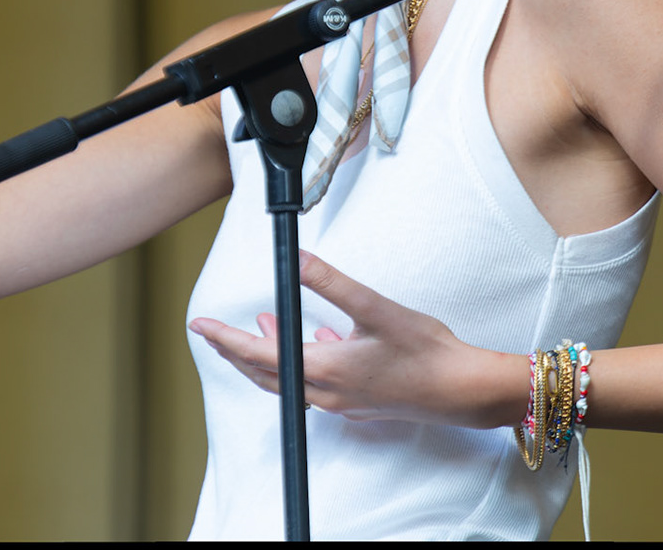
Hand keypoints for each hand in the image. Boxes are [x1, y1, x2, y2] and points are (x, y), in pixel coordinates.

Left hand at [188, 251, 513, 429]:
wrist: (462, 391)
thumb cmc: (425, 352)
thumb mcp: (376, 308)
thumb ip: (332, 283)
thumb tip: (296, 259)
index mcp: (323, 368)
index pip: (257, 353)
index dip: (225, 338)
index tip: (200, 326)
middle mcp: (326, 391)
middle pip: (265, 373)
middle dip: (237, 352)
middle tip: (215, 333)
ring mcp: (343, 401)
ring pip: (289, 381)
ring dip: (268, 357)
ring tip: (262, 327)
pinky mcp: (360, 403)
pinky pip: (315, 386)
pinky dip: (302, 364)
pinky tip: (319, 343)